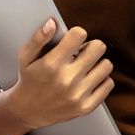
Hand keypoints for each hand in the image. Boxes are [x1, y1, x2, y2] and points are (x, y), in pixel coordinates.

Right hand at [0, 20, 115, 133]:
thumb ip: (38, 38)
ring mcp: (78, 95)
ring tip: (85, 68)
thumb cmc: (29, 80)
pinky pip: (108, 84)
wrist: (28, 111)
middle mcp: (66, 79)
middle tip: (81, 54)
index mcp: (51, 64)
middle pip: (98, 47)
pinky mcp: (86, 107)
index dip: (76, 34)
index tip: (72, 41)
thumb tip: (52, 23)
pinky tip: (88, 80)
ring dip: (97, 64)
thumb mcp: (26, 57)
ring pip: (106, 65)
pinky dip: (101, 80)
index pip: (79, 34)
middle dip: (90, 47)